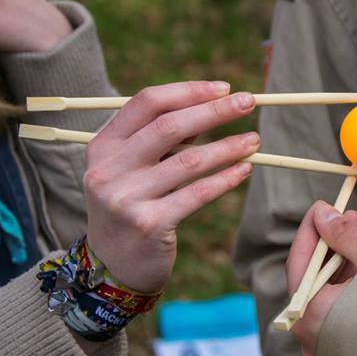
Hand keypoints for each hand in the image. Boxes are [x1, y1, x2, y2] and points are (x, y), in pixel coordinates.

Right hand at [84, 81, 258, 292]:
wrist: (112, 267)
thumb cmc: (130, 207)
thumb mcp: (130, 169)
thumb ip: (160, 139)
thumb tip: (208, 107)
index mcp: (102, 146)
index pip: (147, 103)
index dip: (188, 91)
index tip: (223, 88)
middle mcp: (108, 170)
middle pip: (169, 126)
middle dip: (214, 111)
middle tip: (249, 102)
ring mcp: (126, 199)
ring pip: (189, 161)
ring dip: (228, 147)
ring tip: (254, 140)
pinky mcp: (150, 225)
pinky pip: (197, 194)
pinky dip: (225, 179)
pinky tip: (244, 170)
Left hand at [288, 201, 356, 355]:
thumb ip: (345, 234)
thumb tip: (323, 215)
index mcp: (310, 319)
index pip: (300, 264)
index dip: (313, 230)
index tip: (324, 207)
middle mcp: (312, 344)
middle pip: (318, 282)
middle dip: (341, 246)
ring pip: (335, 300)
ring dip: (355, 266)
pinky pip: (348, 319)